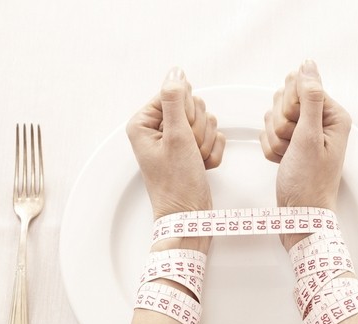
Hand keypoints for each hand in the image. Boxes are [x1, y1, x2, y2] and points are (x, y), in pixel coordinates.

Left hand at [126, 67, 225, 252]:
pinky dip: (212, 153)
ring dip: (207, 143)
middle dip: (198, 130)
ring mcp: (176, 140)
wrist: (190, 216)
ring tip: (195, 162)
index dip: (185, 112)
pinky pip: (214, 137)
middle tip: (189, 151)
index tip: (182, 134)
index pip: (175, 93)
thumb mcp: (176, 137)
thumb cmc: (177, 183)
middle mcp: (158, 129)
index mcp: (144, 123)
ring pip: (206, 121)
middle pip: (192, 106)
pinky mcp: (192, 150)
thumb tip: (175, 72)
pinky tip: (203, 167)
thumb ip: (175, 100)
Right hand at [260, 60, 351, 249]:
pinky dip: (271, 149)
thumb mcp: (309, 137)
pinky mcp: (291, 144)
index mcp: (333, 115)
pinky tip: (282, 162)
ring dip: (274, 139)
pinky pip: (268, 133)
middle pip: (285, 100)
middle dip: (281, 124)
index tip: (297, 128)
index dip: (291, 107)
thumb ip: (309, 97)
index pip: (300, 86)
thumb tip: (308, 65)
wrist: (299, 215)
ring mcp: (304, 133)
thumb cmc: (309, 182)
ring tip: (288, 157)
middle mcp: (320, 121)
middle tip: (293, 146)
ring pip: (273, 117)